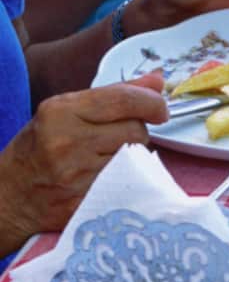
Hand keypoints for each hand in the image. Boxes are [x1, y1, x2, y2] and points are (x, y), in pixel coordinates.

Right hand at [0, 79, 168, 253]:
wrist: (8, 196)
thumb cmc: (37, 149)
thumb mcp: (65, 112)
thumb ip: (114, 94)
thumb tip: (157, 79)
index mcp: (61, 112)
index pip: (123, 99)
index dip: (151, 102)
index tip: (160, 108)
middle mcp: (67, 142)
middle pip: (135, 129)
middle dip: (137, 130)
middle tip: (118, 137)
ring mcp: (76, 176)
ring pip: (134, 157)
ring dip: (130, 156)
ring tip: (105, 157)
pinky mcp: (85, 202)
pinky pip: (126, 184)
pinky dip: (123, 179)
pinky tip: (104, 178)